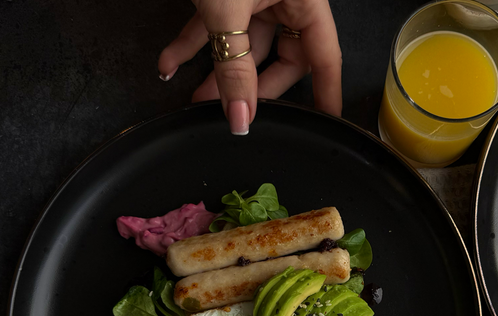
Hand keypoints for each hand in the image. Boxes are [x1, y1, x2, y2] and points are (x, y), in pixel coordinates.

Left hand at [159, 0, 342, 134]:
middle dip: (252, 87)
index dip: (326, 92)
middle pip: (281, 56)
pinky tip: (170, 64)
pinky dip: (192, 45)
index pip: (324, 56)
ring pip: (243, 45)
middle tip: (238, 112)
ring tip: (196, 97)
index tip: (325, 122)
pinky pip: (214, 26)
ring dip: (217, 72)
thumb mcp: (228, 11)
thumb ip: (234, 68)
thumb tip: (241, 114)